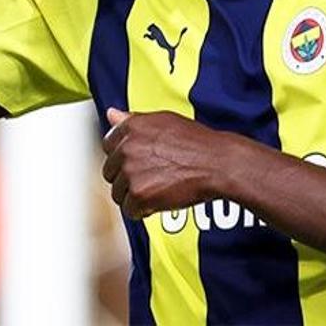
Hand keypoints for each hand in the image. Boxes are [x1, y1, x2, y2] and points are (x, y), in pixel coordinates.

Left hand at [101, 107, 228, 218]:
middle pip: (110, 172)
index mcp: (131, 128)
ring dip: (134, 196)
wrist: (217, 164)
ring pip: (118, 193)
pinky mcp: (139, 194)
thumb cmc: (197, 143)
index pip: (108, 146)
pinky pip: (129, 210)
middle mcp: (126, 147)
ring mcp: (131, 171)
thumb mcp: (163, 121)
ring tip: (156, 190)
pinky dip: (142, 211)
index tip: (133, 163)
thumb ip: (133, 120)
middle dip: (126, 178)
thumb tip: (112, 114)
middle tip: (149, 179)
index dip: (122, 158)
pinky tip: (157, 202)